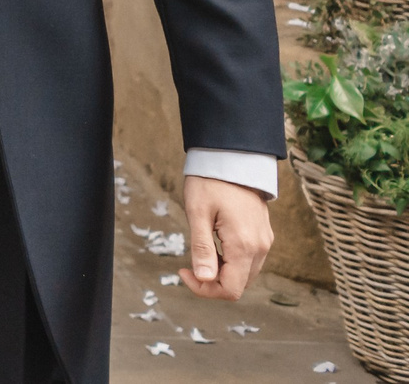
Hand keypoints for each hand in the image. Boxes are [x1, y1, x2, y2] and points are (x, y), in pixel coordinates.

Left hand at [183, 175, 272, 300]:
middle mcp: (260, 248)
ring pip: (245, 275)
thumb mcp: (197, 213)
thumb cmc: (210, 182)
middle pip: (239, 285)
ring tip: (201, 250)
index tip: (183, 271)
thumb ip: (202, 249)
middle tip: (188, 263)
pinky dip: (230, 262)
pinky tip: (214, 244)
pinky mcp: (263, 235)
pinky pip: (249, 261)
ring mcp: (265, 242)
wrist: (232, 158)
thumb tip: (203, 279)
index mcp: (244, 245)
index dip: (205, 290)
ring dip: (221, 272)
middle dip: (212, 282)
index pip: (231, 290)